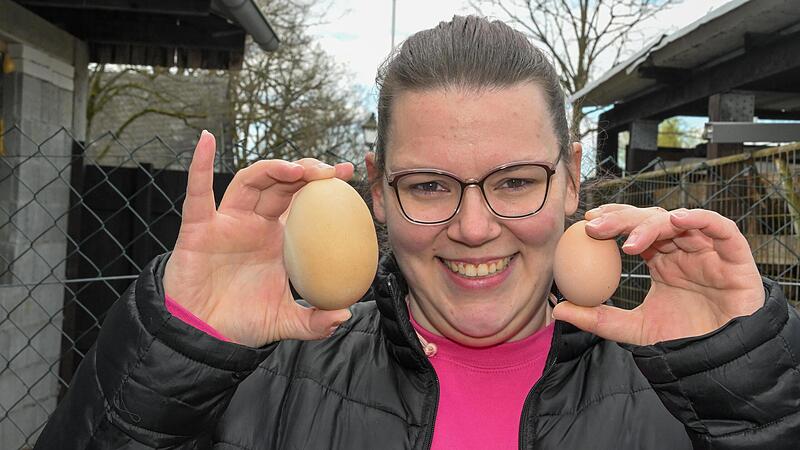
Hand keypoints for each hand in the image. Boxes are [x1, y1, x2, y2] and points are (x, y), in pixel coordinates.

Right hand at [162, 131, 353, 346]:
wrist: (202, 335)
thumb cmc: (241, 322)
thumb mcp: (284, 321)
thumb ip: (314, 321)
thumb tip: (343, 314)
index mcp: (277, 237)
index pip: (304, 200)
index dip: (324, 184)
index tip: (349, 174)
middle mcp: (254, 223)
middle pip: (281, 183)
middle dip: (306, 171)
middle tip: (331, 170)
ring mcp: (226, 222)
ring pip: (250, 182)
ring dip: (272, 169)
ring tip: (296, 169)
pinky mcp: (198, 228)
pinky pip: (198, 193)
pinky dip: (200, 166)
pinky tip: (206, 143)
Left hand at [552, 204, 764, 345]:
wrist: (725, 361)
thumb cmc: (684, 341)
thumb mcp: (635, 330)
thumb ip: (599, 319)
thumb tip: (558, 309)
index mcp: (661, 259)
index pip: (634, 229)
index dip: (613, 221)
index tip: (587, 224)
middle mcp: (683, 249)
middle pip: (652, 219)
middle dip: (623, 218)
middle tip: (596, 226)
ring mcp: (709, 250)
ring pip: (681, 221)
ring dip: (652, 225)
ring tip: (629, 242)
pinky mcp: (735, 256)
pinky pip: (721, 227)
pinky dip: (701, 218)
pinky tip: (677, 220)